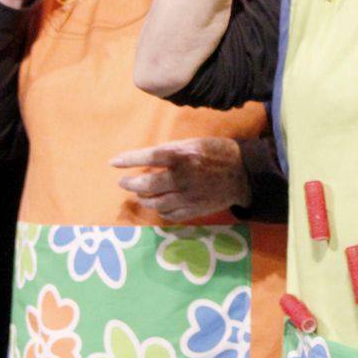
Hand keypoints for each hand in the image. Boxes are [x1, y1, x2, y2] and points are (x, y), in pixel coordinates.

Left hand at [111, 138, 251, 221]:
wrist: (244, 174)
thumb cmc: (217, 152)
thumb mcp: (195, 143)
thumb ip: (172, 151)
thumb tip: (148, 159)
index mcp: (184, 156)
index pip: (149, 157)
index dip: (129, 160)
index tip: (114, 162)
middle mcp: (183, 178)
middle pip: (146, 184)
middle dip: (131, 184)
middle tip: (123, 182)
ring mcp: (187, 197)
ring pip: (155, 202)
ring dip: (142, 198)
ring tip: (139, 195)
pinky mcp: (193, 210)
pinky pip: (168, 214)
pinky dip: (160, 209)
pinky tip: (158, 204)